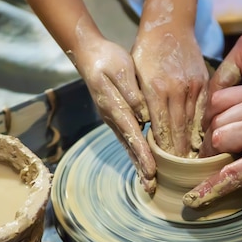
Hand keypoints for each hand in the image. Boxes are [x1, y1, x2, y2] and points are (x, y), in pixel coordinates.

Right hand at [73, 38, 155, 192]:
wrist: (89, 54)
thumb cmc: (107, 59)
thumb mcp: (121, 69)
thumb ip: (132, 92)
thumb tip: (143, 115)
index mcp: (115, 107)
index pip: (132, 134)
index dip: (142, 154)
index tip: (152, 170)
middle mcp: (113, 117)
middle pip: (129, 146)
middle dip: (140, 167)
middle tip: (151, 187)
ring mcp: (113, 118)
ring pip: (128, 145)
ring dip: (138, 164)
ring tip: (149, 183)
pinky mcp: (116, 116)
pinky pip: (128, 138)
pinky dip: (136, 152)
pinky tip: (143, 162)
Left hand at [132, 30, 208, 156]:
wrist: (169, 27)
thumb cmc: (146, 52)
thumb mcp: (135, 75)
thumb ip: (140, 101)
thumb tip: (144, 127)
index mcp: (155, 89)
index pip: (161, 127)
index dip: (163, 149)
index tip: (164, 166)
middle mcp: (176, 89)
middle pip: (179, 129)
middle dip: (179, 153)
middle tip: (180, 173)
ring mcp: (192, 85)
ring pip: (193, 121)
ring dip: (191, 143)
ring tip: (192, 162)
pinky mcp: (204, 82)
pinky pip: (205, 109)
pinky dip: (203, 126)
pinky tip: (202, 140)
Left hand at [184, 80, 241, 207]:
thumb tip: (238, 123)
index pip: (220, 97)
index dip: (212, 116)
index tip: (212, 130)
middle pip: (215, 119)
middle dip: (211, 137)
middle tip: (214, 152)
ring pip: (218, 139)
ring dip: (215, 154)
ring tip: (218, 164)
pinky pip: (229, 172)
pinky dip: (210, 186)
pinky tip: (196, 196)